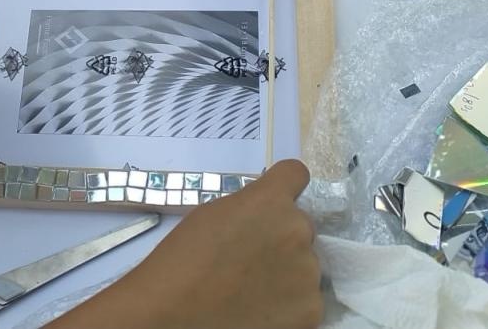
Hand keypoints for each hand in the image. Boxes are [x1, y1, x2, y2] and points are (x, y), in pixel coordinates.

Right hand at [54, 160, 322, 328]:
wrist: (176, 315)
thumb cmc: (181, 262)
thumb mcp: (210, 217)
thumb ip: (247, 210)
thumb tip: (261, 220)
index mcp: (271, 202)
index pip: (296, 174)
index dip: (284, 188)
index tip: (273, 204)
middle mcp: (299, 230)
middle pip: (300, 227)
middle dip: (281, 239)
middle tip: (251, 261)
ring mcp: (309, 273)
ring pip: (305, 265)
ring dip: (287, 273)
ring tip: (253, 291)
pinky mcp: (312, 310)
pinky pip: (306, 299)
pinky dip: (289, 306)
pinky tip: (261, 311)